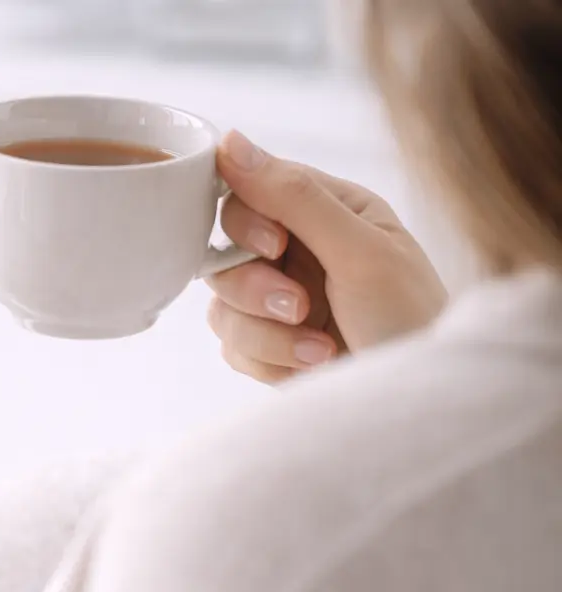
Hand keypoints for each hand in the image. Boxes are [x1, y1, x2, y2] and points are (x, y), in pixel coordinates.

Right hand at [206, 131, 448, 383]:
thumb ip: (294, 196)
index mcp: (325, 210)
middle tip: (299, 308)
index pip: (247, 193)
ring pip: (222, 306)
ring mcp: (278, 301)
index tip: (274, 246)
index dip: (245, 221)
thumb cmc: (411, 318)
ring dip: (267, 335)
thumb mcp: (359, 249)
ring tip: (321, 351)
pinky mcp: (269, 346)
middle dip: (255, 289)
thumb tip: (230, 142)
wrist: (419, 399)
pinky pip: (232, 347)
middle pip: (222, 254)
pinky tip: (313, 368)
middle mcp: (297, 251)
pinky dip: (270, 362)